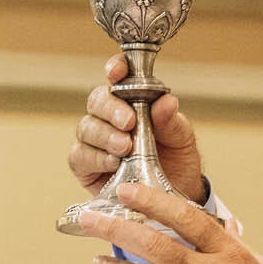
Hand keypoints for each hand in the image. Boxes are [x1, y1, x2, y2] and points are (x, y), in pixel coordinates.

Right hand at [68, 56, 206, 203]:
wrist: (176, 195)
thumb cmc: (177, 160)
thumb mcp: (182, 139)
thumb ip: (171, 120)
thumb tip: (166, 101)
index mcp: (132, 101)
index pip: (118, 77)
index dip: (114, 69)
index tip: (117, 72)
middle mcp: (109, 118)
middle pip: (97, 101)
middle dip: (111, 109)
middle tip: (128, 122)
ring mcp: (95, 142)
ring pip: (86, 128)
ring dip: (105, 136)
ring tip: (125, 147)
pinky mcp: (86, 167)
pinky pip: (80, 157)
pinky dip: (96, 158)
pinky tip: (114, 163)